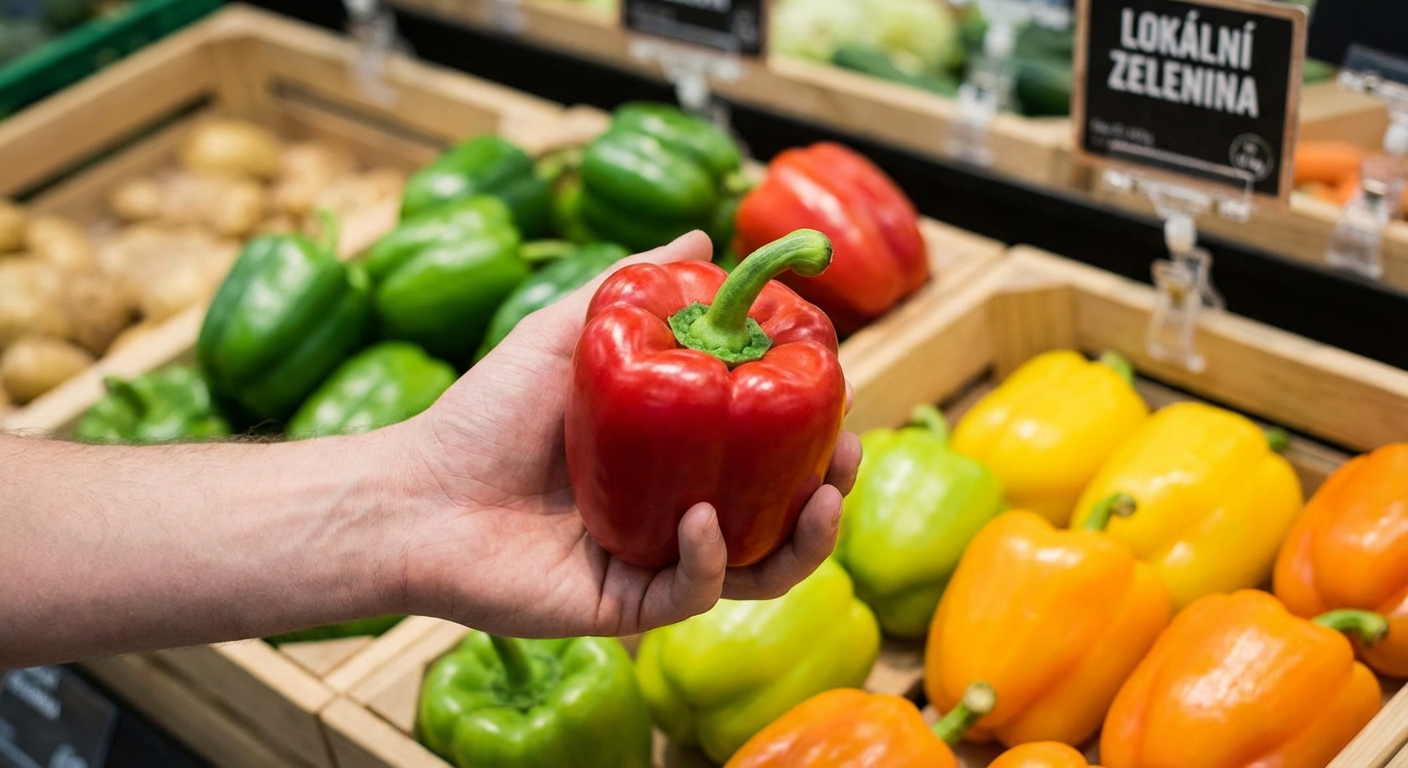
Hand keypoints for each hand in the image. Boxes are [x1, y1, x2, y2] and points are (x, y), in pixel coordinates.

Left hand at [395, 231, 862, 637]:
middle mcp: (674, 513)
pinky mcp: (627, 608)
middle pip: (777, 515)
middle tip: (846, 456)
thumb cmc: (484, 413)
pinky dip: (708, 559)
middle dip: (828, 491)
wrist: (415, 494)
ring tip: (821, 497)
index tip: (837, 395)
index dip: (810, 430)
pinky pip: (691, 593)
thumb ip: (633, 286)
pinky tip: (703, 519)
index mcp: (673, 457)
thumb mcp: (566, 333)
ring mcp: (655, 564)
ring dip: (802, 540)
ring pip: (755, 568)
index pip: (763, 450)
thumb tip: (702, 235)